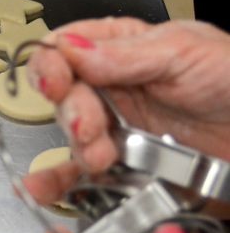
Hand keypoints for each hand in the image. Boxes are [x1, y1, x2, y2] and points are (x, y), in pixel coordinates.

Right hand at [25, 18, 229, 174]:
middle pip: (63, 94)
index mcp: (123, 47)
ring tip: (101, 157)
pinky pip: (82, 174)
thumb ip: (125, 53)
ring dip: (77, 147)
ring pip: (72, 135)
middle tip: (92, 128)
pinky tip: (43, 186)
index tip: (57, 82)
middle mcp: (115, 86)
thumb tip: (69, 47)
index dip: (51, 63)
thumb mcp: (188, 53)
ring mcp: (120, 128)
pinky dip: (58, 181)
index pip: (65, 47)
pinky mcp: (127, 167)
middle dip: (72, 111)